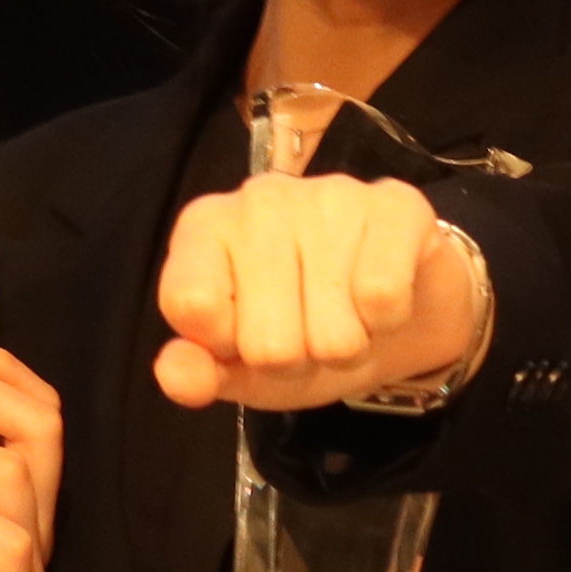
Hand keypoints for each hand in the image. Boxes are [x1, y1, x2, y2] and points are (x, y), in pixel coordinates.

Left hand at [154, 173, 485, 411]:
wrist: (395, 305)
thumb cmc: (301, 329)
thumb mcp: (239, 365)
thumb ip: (198, 372)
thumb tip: (175, 376)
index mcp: (205, 229)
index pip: (191, 305)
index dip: (225, 345)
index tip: (242, 333)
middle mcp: (259, 200)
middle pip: (268, 343)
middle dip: (296, 360)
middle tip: (307, 331)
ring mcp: (328, 195)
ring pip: (333, 333)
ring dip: (345, 348)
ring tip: (346, 316)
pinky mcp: (395, 206)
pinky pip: (383, 300)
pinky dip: (387, 324)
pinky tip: (378, 300)